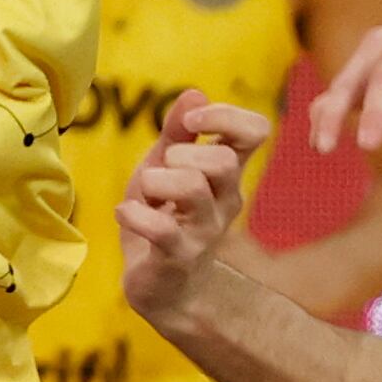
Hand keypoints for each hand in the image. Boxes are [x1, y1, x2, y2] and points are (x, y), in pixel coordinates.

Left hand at [117, 89, 273, 327]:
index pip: (255, 131)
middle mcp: (224, 200)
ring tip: (143, 193)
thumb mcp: (166, 166)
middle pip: (221, 160)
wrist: (165, 289)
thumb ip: (177, 130)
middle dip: (182, 154)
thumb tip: (194, 91)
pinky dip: (134, 214)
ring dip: (157, 181)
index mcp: (226, 172)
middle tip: (164, 169)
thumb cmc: (167, 217)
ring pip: (192, 188)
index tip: (194, 121)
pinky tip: (125, 213)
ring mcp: (204, 231)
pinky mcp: (178, 258)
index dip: (225, 115)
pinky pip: (161, 228)